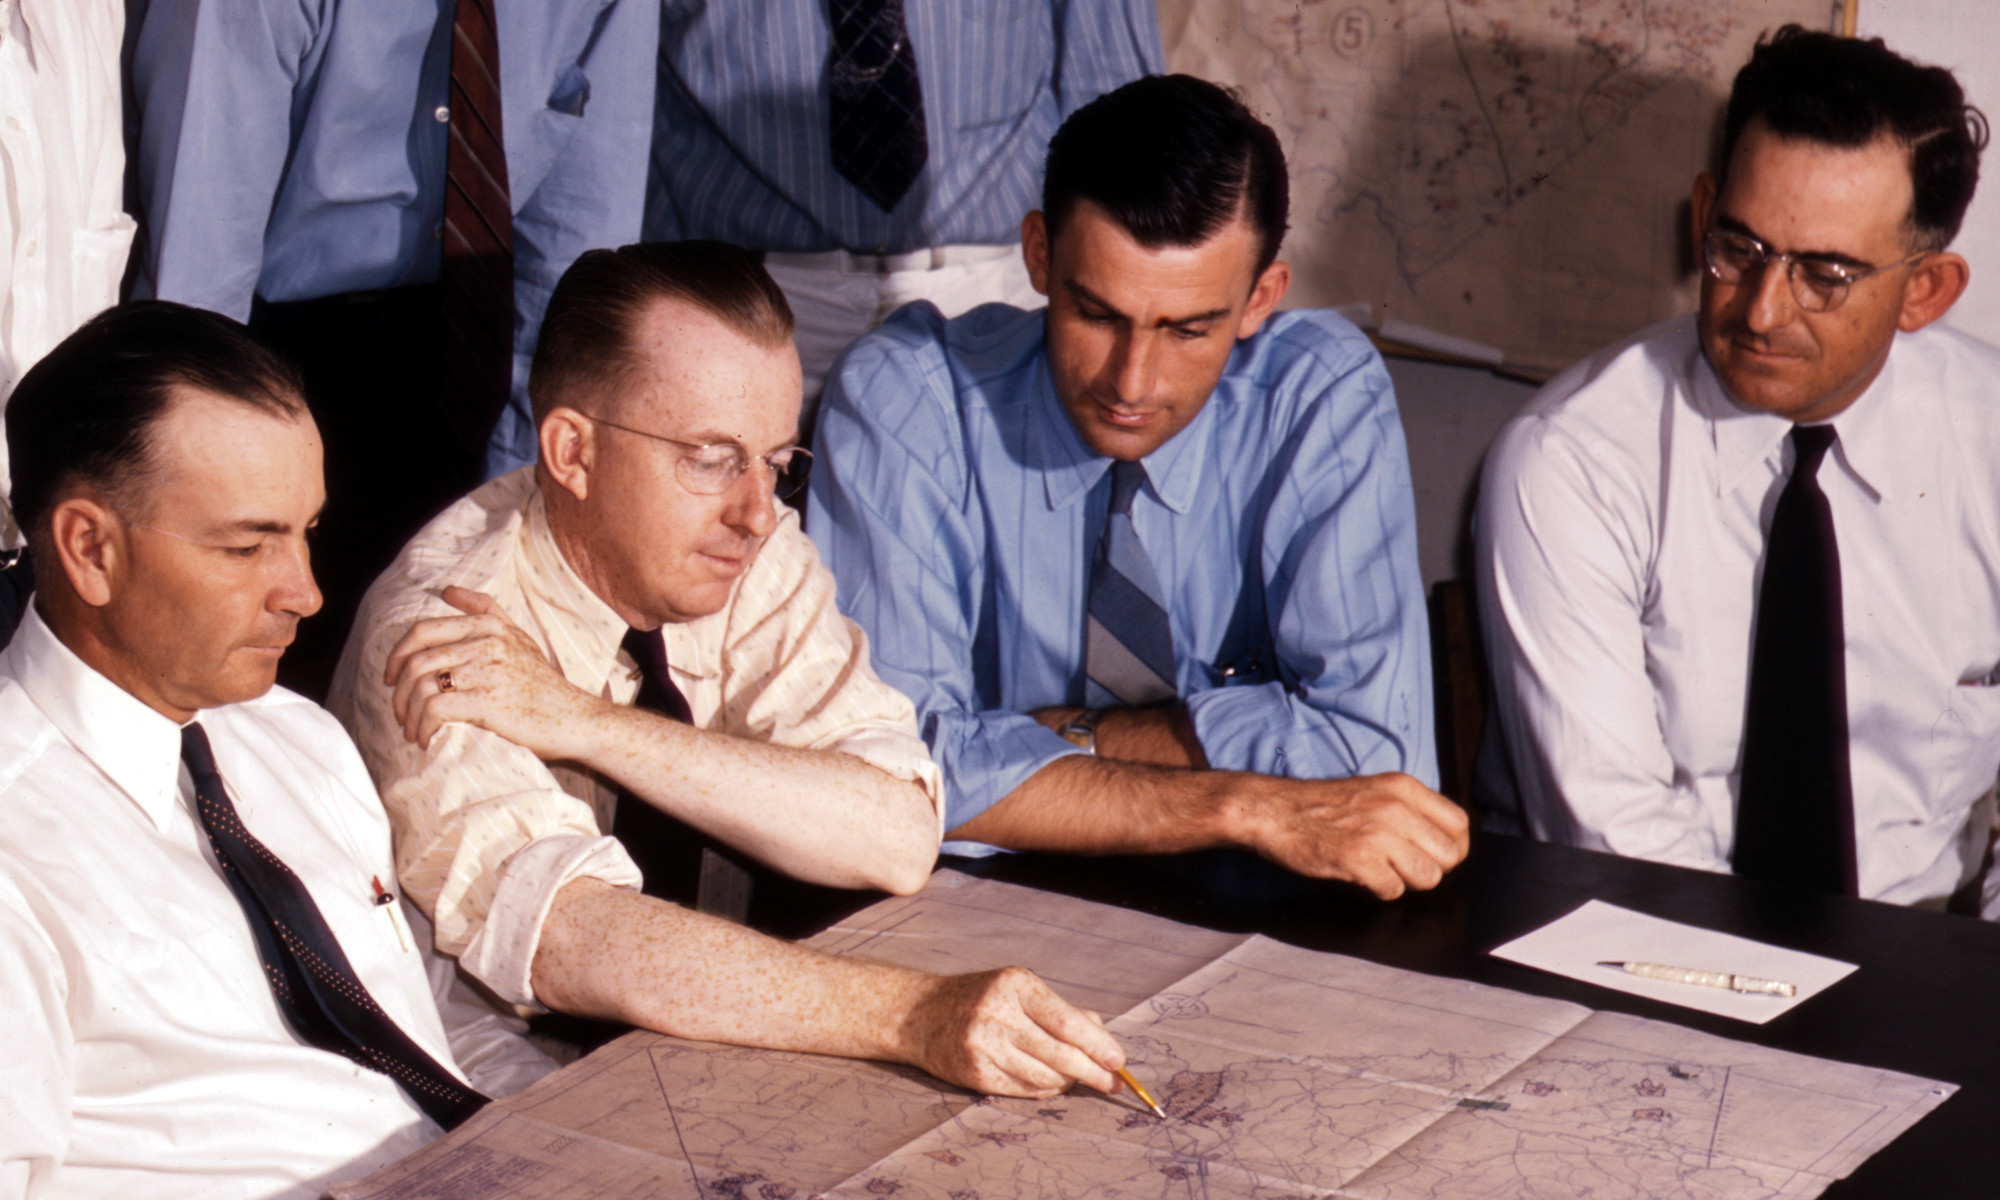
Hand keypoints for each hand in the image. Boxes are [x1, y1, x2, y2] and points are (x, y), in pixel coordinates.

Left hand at [382, 585, 606, 756]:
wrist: (575, 719)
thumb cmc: (543, 684)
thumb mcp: (518, 637)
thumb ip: (484, 610)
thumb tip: (446, 590)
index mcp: (490, 625)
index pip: (423, 631)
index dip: (397, 655)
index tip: (392, 678)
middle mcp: (488, 642)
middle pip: (416, 662)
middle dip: (398, 692)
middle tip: (400, 713)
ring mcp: (488, 671)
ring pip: (421, 686)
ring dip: (408, 714)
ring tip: (412, 730)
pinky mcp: (488, 702)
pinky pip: (435, 709)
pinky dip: (423, 727)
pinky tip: (426, 738)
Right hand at [897, 966, 1124, 1098]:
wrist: (918, 1013)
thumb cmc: (979, 996)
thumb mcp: (1018, 988)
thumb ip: (1061, 1009)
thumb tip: (1102, 1036)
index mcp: (1015, 986)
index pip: (1067, 1022)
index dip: (1098, 1044)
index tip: (1119, 1060)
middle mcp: (998, 1015)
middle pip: (1060, 1054)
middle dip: (1093, 1072)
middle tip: (1114, 1082)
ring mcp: (984, 1047)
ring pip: (1044, 1076)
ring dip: (1069, 1082)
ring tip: (1080, 1079)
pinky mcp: (975, 1075)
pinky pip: (1023, 1089)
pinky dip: (1045, 1089)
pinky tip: (1054, 1084)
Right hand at [1229, 772, 1469, 898]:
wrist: (1273, 811)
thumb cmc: (1320, 806)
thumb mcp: (1374, 791)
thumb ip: (1409, 810)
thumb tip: (1442, 844)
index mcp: (1404, 787)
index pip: (1459, 825)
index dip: (1451, 849)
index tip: (1432, 856)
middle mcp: (1397, 807)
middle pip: (1449, 856)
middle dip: (1430, 869)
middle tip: (1402, 867)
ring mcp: (1379, 833)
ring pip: (1427, 877)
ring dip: (1405, 881)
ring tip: (1379, 870)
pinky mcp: (1359, 859)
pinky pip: (1393, 891)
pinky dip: (1378, 890)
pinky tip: (1358, 875)